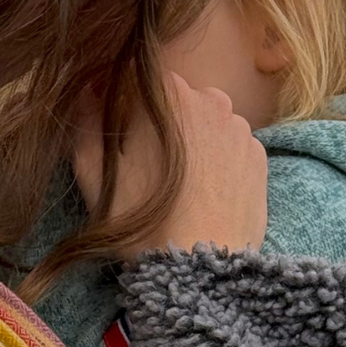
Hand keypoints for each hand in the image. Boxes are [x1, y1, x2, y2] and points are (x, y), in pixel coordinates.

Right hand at [72, 73, 267, 256]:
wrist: (200, 267)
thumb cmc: (141, 220)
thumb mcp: (95, 173)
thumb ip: (85, 123)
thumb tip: (87, 91)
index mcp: (166, 93)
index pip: (139, 79)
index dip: (125, 105)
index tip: (119, 135)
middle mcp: (210, 99)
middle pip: (177, 100)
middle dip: (160, 123)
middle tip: (148, 168)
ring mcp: (240, 127)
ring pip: (207, 123)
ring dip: (192, 141)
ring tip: (179, 185)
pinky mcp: (259, 156)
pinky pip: (231, 147)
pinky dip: (217, 161)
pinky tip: (204, 192)